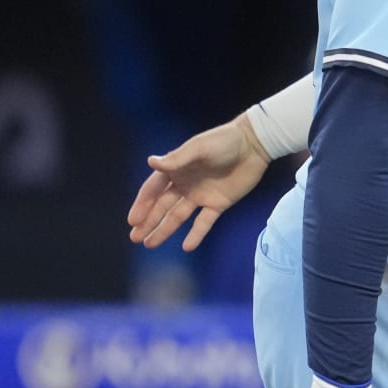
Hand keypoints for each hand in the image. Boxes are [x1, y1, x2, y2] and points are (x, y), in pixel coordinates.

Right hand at [126, 116, 270, 251]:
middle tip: (134, 238)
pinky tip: (187, 247)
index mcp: (176, 169)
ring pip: (178, 216)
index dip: (142, 205)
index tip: (133, 220)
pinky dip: (196, 234)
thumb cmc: (224, 141)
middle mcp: (185, 184)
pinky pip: (204, 222)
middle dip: (148, 222)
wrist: (254, 145)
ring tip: (149, 244)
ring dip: (164, 230)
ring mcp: (201, 195)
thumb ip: (177, 159)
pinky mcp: (218, 204)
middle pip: (162, 206)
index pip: (153, 190)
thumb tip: (151, 161)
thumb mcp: (199, 148)